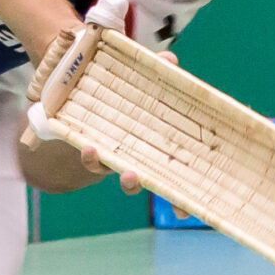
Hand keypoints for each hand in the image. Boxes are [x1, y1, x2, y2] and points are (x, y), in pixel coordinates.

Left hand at [73, 49, 173, 194]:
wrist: (93, 87)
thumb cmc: (135, 91)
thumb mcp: (151, 81)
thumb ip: (159, 73)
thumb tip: (168, 60)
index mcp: (161, 149)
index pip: (175, 181)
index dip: (181, 201)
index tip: (187, 214)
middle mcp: (139, 158)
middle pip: (144, 181)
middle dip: (140, 185)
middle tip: (136, 180)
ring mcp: (115, 155)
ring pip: (113, 172)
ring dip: (114, 171)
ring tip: (111, 162)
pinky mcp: (92, 149)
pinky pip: (92, 159)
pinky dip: (90, 154)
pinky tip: (86, 144)